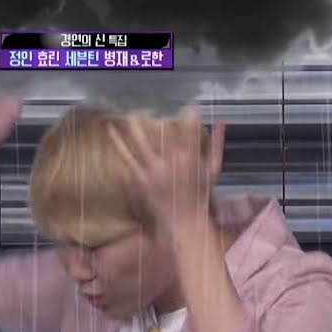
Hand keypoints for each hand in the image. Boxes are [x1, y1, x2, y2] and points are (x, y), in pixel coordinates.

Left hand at [107, 106, 225, 232]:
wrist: (184, 224)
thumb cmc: (200, 198)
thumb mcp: (213, 170)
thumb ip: (217, 144)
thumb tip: (219, 122)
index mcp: (190, 158)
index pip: (190, 130)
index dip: (190, 116)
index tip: (189, 107)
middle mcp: (170, 162)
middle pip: (158, 134)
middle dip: (154, 119)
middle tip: (145, 107)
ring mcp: (152, 172)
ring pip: (137, 145)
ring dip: (129, 129)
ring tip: (120, 116)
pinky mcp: (139, 181)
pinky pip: (127, 160)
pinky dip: (119, 146)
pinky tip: (112, 134)